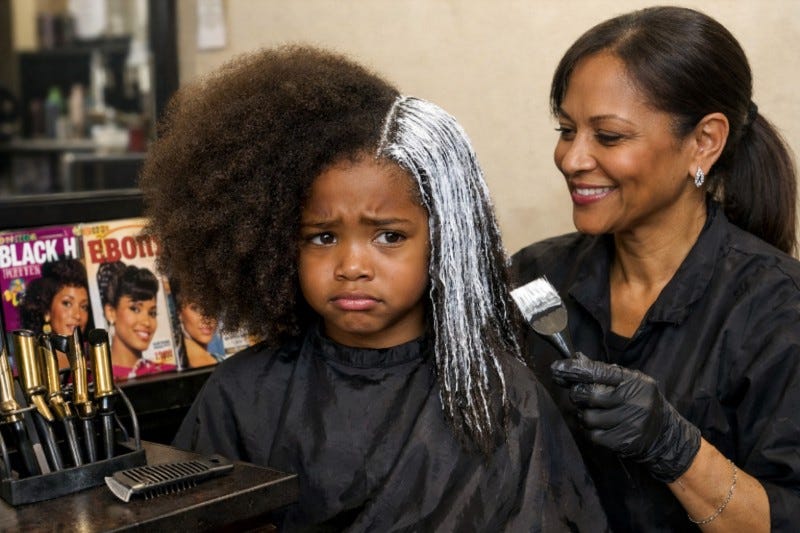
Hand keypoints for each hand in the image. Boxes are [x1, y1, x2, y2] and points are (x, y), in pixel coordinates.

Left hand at [551, 354, 700, 481]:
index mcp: (634, 381)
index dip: (574, 369)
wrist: (665, 434)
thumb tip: (576, 358)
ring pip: (587, 417)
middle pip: (588, 395)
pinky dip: (589, 430)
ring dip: (583, 414)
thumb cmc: (640, 402)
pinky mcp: (624, 441)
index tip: (557, 368)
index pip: (598, 371)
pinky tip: (598, 426)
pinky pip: (593, 435)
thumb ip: (604, 372)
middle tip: (579, 396)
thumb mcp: (629, 381)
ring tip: (591, 412)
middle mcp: (633, 400)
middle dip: (577, 395)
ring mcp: (630, 422)